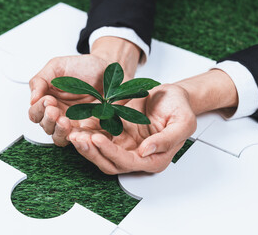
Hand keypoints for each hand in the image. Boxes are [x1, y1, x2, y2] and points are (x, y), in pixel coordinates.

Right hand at [29, 37, 140, 146]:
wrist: (109, 69)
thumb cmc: (84, 67)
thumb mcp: (57, 66)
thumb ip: (40, 80)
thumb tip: (32, 99)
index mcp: (49, 101)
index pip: (35, 114)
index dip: (38, 109)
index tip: (47, 99)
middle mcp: (60, 115)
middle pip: (46, 128)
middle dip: (48, 120)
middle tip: (54, 110)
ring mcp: (74, 124)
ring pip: (59, 138)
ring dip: (60, 131)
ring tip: (65, 121)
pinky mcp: (90, 130)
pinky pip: (82, 141)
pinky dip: (78, 139)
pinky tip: (78, 131)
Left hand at [68, 84, 196, 173]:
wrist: (172, 95)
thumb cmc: (179, 108)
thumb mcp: (183, 122)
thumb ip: (167, 139)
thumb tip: (145, 151)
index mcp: (153, 158)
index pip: (128, 162)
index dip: (110, 152)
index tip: (98, 139)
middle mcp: (136, 155)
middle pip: (109, 162)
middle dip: (92, 152)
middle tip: (79, 138)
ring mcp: (124, 146)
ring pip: (100, 153)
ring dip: (86, 145)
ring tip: (74, 133)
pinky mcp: (116, 134)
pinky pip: (98, 137)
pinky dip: (87, 133)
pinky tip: (76, 125)